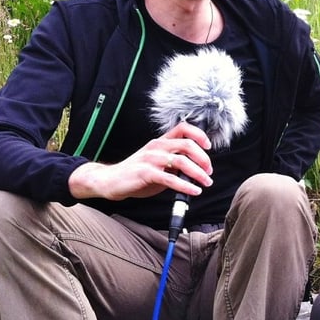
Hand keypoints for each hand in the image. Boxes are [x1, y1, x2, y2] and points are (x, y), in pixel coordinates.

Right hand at [68, 121, 213, 200]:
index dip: (199, 135)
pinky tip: (194, 191)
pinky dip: (186, 186)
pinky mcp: (146, 173)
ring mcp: (151, 159)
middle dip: (203, 159)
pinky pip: (171, 179)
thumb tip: (197, 171)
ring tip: (205, 183)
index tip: (208, 147)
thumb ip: (174, 164)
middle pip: (187, 145)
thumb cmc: (136, 173)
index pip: (183, 128)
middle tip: (209, 172)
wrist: (110, 180)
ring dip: (198, 173)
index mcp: (160, 142)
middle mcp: (157, 147)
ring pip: (181, 161)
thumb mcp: (157, 163)